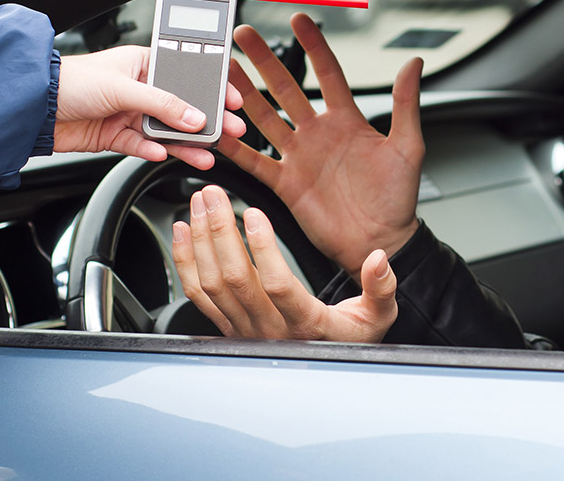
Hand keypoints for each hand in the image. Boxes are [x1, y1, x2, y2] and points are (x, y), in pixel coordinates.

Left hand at [54, 46, 245, 168]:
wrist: (33, 107)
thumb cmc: (70, 80)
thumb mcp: (122, 87)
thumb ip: (161, 103)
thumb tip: (193, 116)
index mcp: (142, 64)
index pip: (186, 75)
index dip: (210, 88)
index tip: (232, 100)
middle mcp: (138, 88)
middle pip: (180, 107)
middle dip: (205, 120)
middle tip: (230, 131)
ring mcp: (127, 113)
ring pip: (164, 131)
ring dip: (184, 143)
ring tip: (205, 154)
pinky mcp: (114, 136)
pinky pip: (141, 146)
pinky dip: (153, 152)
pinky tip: (162, 154)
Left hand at [172, 185, 396, 341]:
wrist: (324, 370)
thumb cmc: (351, 340)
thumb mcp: (378, 317)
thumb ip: (380, 287)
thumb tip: (379, 259)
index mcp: (306, 325)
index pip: (278, 286)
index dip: (262, 249)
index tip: (253, 214)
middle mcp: (269, 330)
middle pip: (234, 280)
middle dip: (219, 231)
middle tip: (214, 194)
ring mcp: (243, 329)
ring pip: (212, 285)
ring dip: (200, 240)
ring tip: (199, 203)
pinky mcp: (228, 325)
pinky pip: (198, 294)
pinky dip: (185, 261)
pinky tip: (182, 231)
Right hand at [218, 13, 422, 276]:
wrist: (381, 242)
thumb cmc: (398, 200)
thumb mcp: (407, 147)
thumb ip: (406, 104)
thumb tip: (414, 63)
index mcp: (348, 121)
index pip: (327, 73)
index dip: (313, 46)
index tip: (299, 19)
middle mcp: (319, 134)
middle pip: (286, 88)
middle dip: (265, 60)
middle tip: (244, 35)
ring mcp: (299, 157)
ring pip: (264, 117)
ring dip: (244, 94)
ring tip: (224, 69)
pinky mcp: (285, 183)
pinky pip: (254, 160)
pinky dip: (235, 147)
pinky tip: (219, 129)